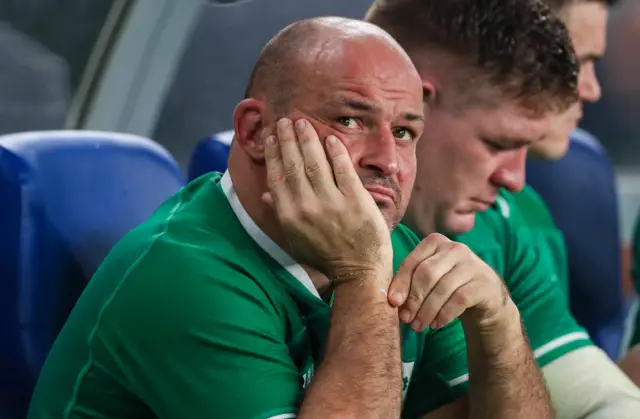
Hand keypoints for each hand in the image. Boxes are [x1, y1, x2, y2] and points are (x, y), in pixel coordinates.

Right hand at [263, 117, 392, 282]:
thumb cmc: (326, 257)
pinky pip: (343, 169)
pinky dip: (336, 152)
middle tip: (285, 120)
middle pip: (294, 165)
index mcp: (289, 216)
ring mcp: (331, 202)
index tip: (272, 136)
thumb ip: (281, 214)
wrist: (358, 272)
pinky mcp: (355, 200)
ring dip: (308, 139)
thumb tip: (264, 194)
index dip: (274, 153)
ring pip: (315, 163)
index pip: (277, 176)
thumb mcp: (297, 239)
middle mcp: (306, 207)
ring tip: (303, 123)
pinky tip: (330, 138)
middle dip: (288, 139)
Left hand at [388, 233, 511, 330]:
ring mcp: (472, 264)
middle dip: (414, 299)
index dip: (401, 283)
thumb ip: (411, 282)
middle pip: (427, 274)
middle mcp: (455, 248)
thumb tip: (392, 300)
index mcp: (435, 242)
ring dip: (427, 311)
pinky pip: (459, 300)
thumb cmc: (448, 286)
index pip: (412, 262)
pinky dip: (444, 315)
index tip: (393, 303)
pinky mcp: (484, 283)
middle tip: (406, 319)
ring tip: (419, 326)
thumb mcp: (429, 278)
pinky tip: (436, 324)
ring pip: (442, 288)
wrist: (486, 297)